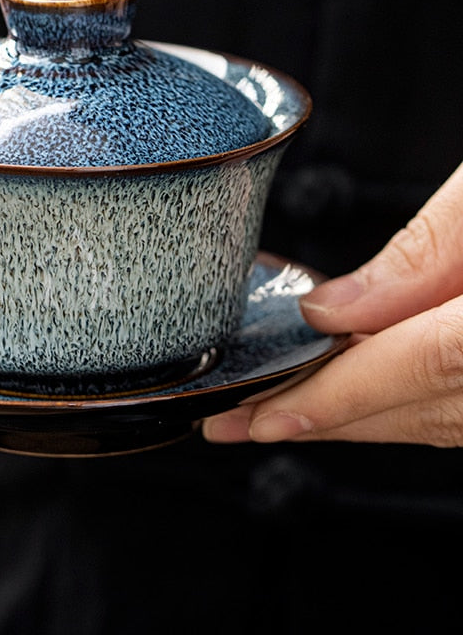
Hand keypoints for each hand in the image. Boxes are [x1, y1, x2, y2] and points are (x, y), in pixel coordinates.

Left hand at [202, 161, 462, 446]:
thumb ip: (421, 252)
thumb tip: (329, 309)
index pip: (423, 364)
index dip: (337, 396)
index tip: (263, 414)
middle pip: (421, 409)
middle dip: (322, 420)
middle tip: (234, 423)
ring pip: (438, 418)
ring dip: (354, 419)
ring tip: (274, 416)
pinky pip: (453, 403)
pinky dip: (397, 402)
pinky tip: (347, 397)